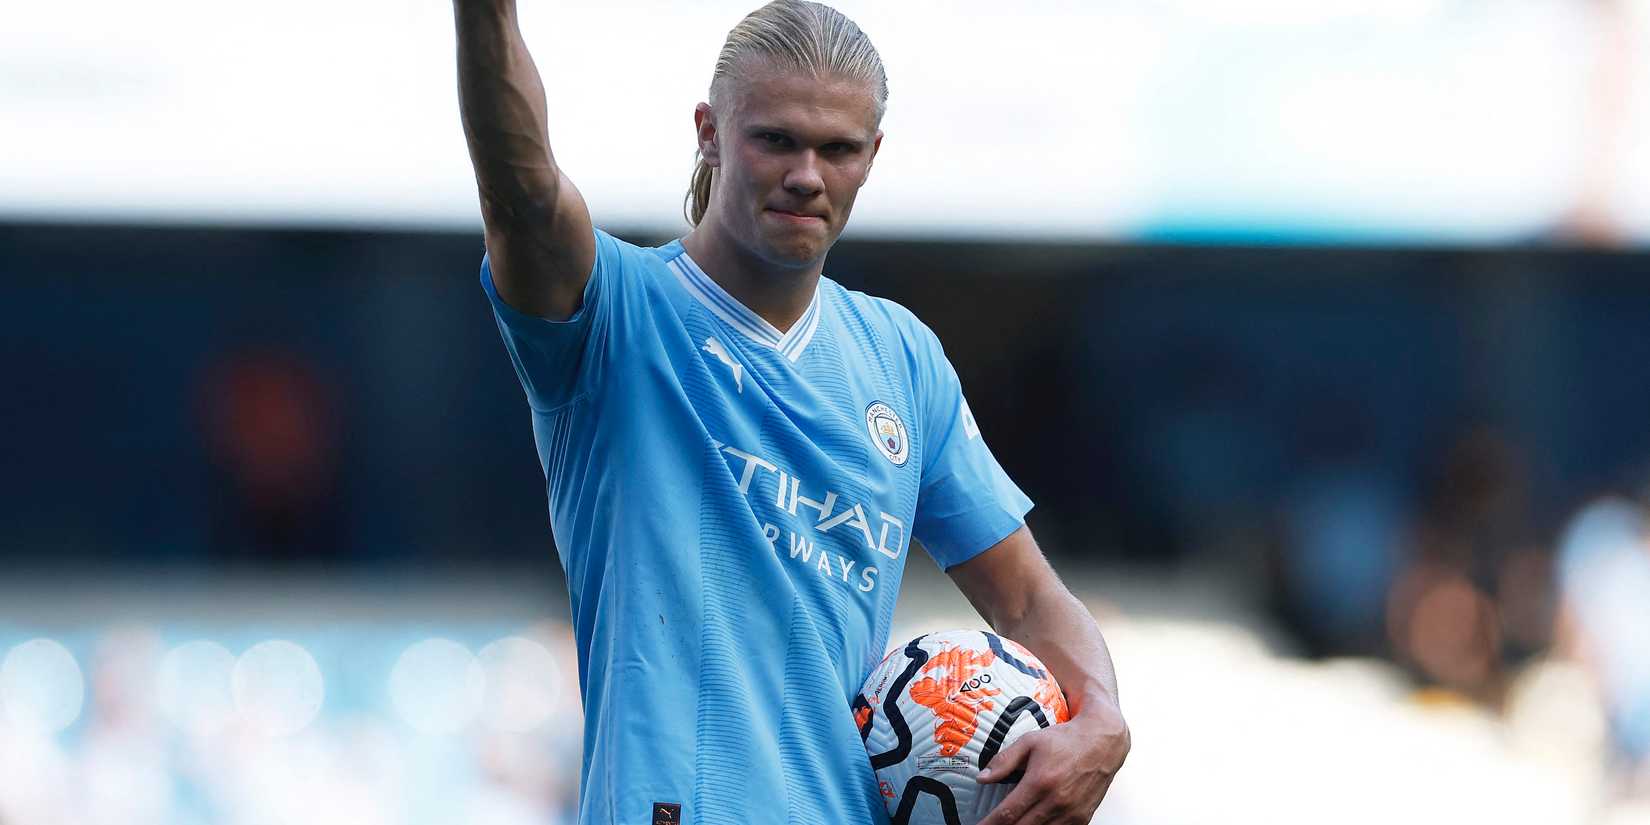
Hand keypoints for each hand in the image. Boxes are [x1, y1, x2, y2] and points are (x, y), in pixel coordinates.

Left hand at [975, 699, 1128, 824]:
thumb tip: (982, 778)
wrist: (1102, 742)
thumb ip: (1004, 760)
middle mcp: (1056, 801)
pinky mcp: (1082, 819)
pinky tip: (1035, 824)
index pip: (1007, 813)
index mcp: (1040, 782)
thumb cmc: (1067, 740)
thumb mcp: (1030, 741)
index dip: (989, 824)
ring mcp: (1071, 813)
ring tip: (1011, 823)